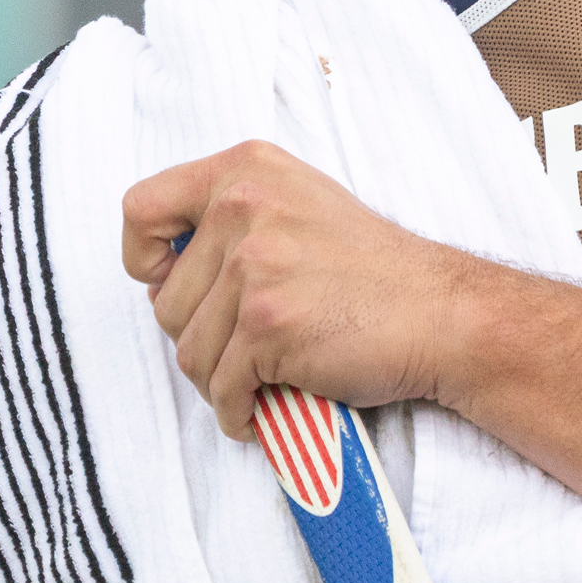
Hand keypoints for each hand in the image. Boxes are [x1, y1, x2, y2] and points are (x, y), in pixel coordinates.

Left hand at [121, 141, 483, 437]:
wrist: (442, 313)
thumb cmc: (375, 270)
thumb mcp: (299, 205)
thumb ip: (234, 218)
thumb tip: (162, 272)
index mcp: (245, 170)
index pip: (140, 208)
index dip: (145, 259)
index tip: (172, 284)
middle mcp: (242, 206)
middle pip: (165, 303)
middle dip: (200, 338)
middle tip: (247, 348)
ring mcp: (253, 265)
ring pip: (189, 353)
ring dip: (221, 382)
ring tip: (260, 380)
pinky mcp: (266, 324)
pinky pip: (221, 388)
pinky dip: (238, 413)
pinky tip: (262, 410)